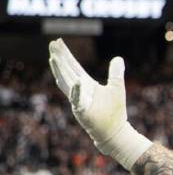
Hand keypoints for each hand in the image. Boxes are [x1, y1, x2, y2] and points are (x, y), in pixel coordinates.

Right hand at [48, 38, 150, 169]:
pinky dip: (77, 91)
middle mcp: (79, 91)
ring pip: (66, 83)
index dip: (65, 54)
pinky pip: (77, 100)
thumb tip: (118, 58)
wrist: (115, 132)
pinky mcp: (82, 112)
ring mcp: (78, 101)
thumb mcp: (117, 87)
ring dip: (60, 71)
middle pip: (67, 71)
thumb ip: (116, 73)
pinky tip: (78, 81)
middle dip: (59, 58)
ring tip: (54, 58)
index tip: (57, 42)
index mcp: (86, 84)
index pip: (73, 66)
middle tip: (52, 44)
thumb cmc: (115, 112)